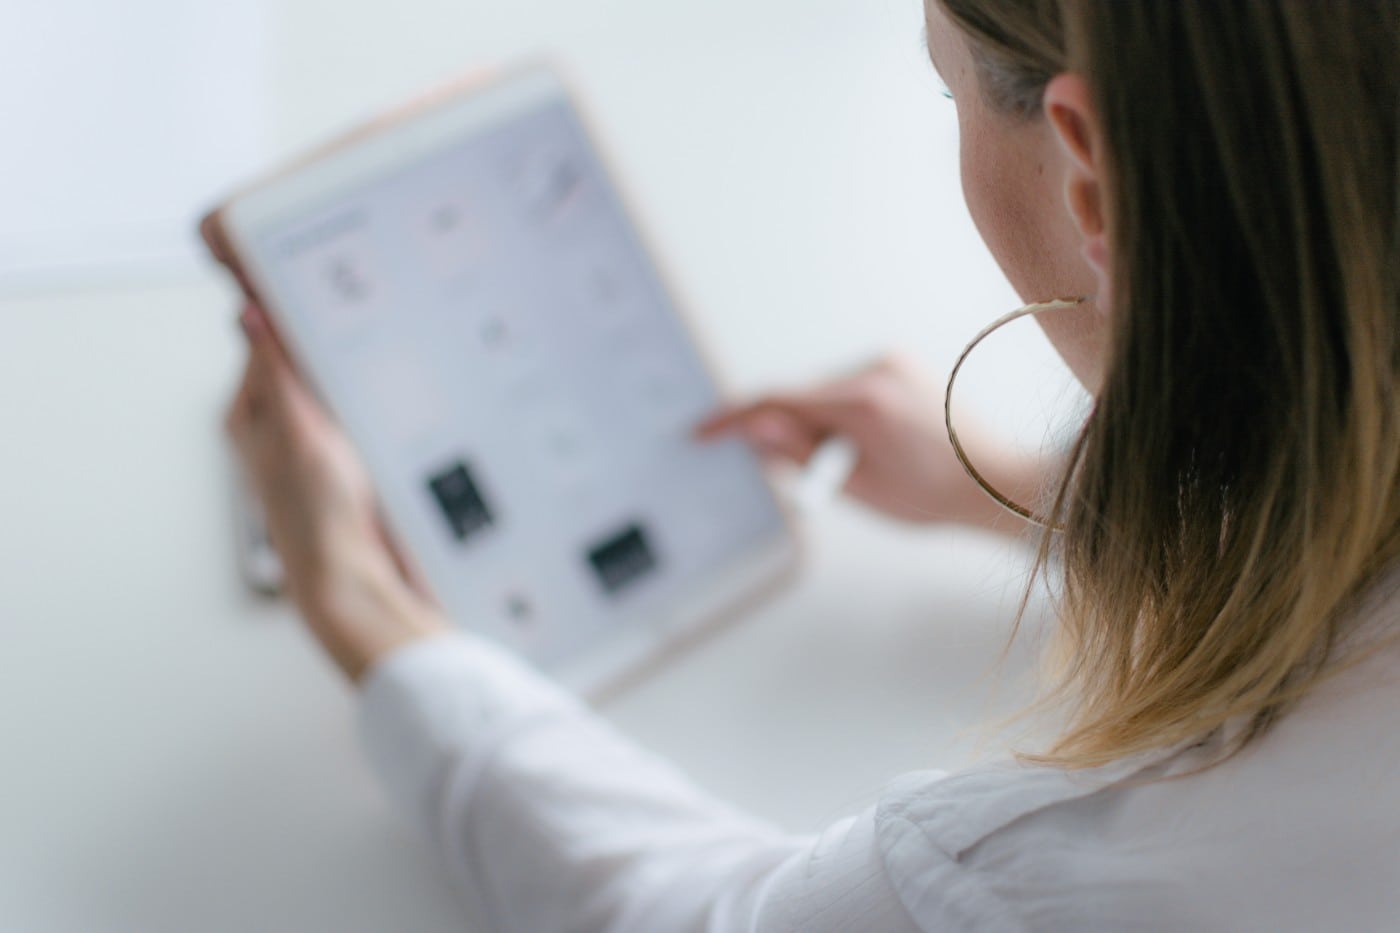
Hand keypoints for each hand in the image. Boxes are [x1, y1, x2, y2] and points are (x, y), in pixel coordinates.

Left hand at [225, 304, 444, 681]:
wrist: (353, 580)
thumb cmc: (317, 516)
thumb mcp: (298, 429)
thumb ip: (275, 371)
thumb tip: (250, 312)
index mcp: (247, 417)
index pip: (265, 342)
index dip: (292, 314)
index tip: (323, 286)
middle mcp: (273, 431)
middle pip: (301, 367)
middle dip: (330, 347)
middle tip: (366, 323)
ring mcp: (309, 451)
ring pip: (333, 393)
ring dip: (357, 380)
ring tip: (382, 367)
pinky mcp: (343, 469)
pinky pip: (356, 420)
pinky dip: (372, 409)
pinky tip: (394, 408)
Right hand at [698, 354, 1039, 529]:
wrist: (999, 479)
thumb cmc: (934, 494)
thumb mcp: (858, 487)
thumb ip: (801, 455)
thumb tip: (756, 429)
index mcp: (863, 402)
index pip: (777, 400)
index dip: (734, 418)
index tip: (702, 433)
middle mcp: (875, 369)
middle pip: (800, 396)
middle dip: (789, 432)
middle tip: (812, 474)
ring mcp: (889, 361)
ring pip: (823, 392)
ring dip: (819, 424)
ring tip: (862, 464)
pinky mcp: (899, 363)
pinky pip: (847, 387)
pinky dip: (842, 414)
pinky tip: (874, 443)